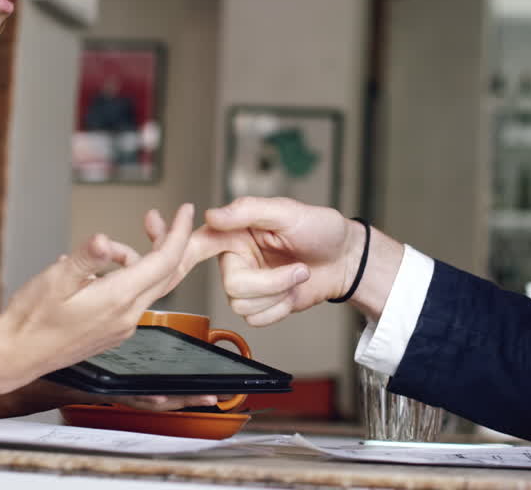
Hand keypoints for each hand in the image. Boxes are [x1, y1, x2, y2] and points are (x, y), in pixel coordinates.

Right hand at [0, 204, 201, 389]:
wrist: (16, 356)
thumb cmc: (31, 320)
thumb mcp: (55, 280)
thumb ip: (84, 258)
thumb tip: (103, 240)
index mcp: (118, 299)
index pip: (165, 260)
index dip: (179, 232)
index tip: (186, 210)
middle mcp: (128, 315)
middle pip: (168, 273)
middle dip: (167, 241)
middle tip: (154, 219)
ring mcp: (122, 326)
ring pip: (149, 285)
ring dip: (137, 259)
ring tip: (104, 249)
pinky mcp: (113, 331)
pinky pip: (133, 297)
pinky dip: (125, 276)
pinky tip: (94, 270)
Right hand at [195, 197, 361, 326]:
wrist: (346, 261)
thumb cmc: (321, 230)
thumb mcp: (288, 212)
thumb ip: (248, 210)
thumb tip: (212, 216)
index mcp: (237, 232)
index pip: (202, 242)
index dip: (185, 252)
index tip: (184, 256)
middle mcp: (237, 259)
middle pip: (231, 285)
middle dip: (271, 283)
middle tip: (298, 269)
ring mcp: (249, 283)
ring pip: (242, 305)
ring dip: (279, 294)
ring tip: (298, 276)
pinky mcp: (261, 304)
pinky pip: (256, 319)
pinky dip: (280, 309)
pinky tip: (292, 293)